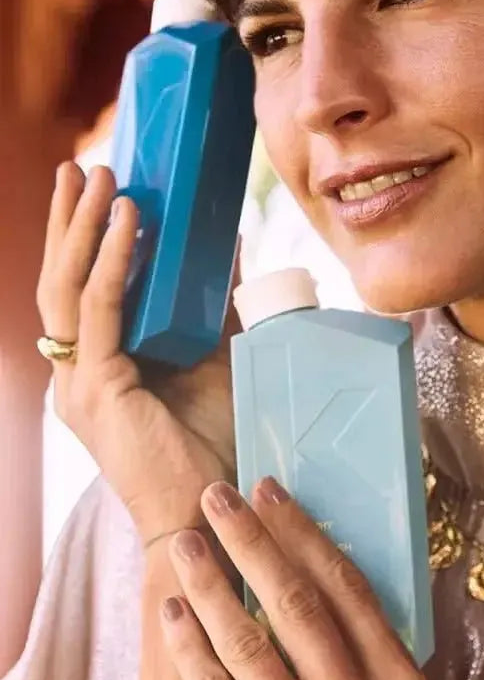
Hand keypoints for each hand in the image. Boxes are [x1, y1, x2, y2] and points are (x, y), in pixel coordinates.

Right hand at [36, 163, 236, 543]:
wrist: (216, 511)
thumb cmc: (216, 442)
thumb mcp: (216, 355)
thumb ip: (213, 303)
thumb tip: (229, 241)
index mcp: (97, 370)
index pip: (76, 291)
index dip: (80, 238)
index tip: (94, 188)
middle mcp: (76, 375)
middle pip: (57, 282)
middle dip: (68, 221)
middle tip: (79, 168)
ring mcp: (79, 385)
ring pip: (66, 289)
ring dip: (84, 227)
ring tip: (101, 178)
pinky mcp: (98, 391)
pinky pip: (100, 311)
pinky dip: (112, 260)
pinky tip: (130, 221)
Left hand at [160, 479, 431, 679]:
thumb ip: (369, 648)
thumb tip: (320, 563)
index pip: (346, 588)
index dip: (302, 534)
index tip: (268, 490)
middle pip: (296, 606)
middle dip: (252, 543)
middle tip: (216, 497)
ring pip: (249, 649)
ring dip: (213, 589)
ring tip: (187, 545)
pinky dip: (192, 654)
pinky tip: (174, 614)